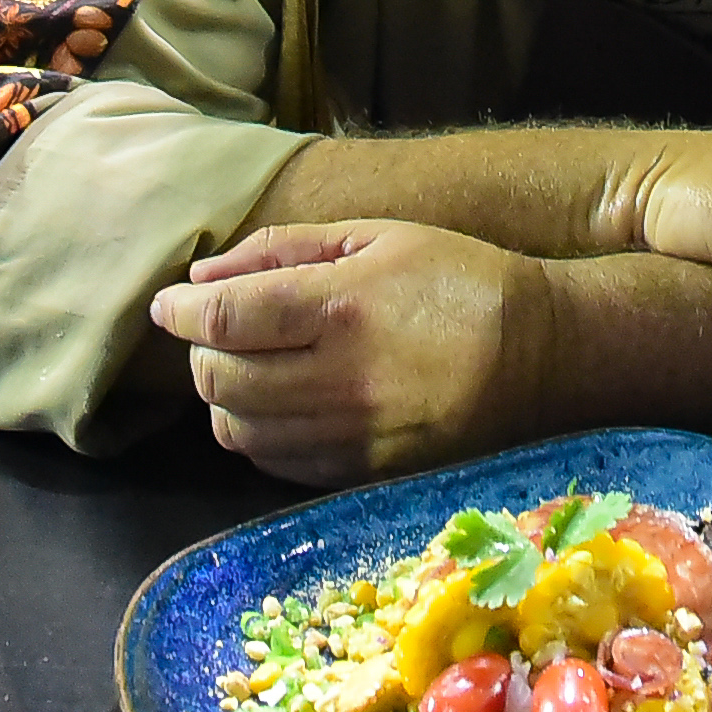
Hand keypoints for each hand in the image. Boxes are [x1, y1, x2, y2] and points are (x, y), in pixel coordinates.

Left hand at [146, 222, 552, 487]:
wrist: (542, 353)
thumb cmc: (456, 278)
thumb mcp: (376, 236)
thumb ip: (281, 251)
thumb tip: (202, 277)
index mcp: (342, 308)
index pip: (224, 319)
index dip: (181, 311)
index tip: (169, 304)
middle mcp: (341, 380)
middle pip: (220, 380)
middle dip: (201, 352)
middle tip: (217, 331)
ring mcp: (354, 436)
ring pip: (241, 430)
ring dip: (226, 397)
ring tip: (249, 367)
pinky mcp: (367, 475)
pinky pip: (278, 464)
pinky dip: (260, 434)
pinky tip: (282, 404)